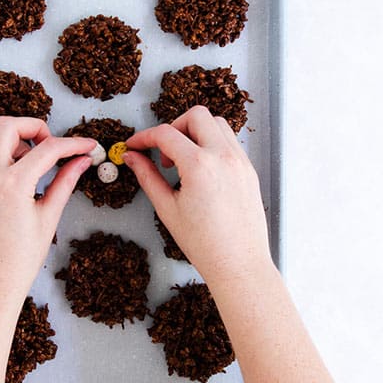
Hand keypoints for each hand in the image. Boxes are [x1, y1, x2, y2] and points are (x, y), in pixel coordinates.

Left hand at [0, 117, 95, 306]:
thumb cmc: (21, 258)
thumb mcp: (49, 217)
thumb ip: (65, 183)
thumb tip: (81, 161)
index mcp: (14, 184)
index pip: (48, 149)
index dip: (73, 144)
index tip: (87, 145)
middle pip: (10, 125)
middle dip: (36, 127)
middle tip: (53, 146)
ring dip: (14, 138)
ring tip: (32, 160)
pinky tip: (1, 161)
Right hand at [124, 106, 272, 288]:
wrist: (240, 266)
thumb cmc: (206, 244)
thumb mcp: (167, 208)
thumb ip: (147, 176)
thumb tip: (132, 158)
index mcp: (200, 166)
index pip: (165, 133)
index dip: (144, 137)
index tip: (135, 145)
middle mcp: (223, 157)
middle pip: (196, 115)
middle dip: (174, 126)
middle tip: (164, 150)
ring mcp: (240, 162)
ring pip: (217, 123)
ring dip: (195, 132)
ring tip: (184, 159)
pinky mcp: (249, 171)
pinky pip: (229, 142)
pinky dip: (212, 144)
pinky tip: (201, 169)